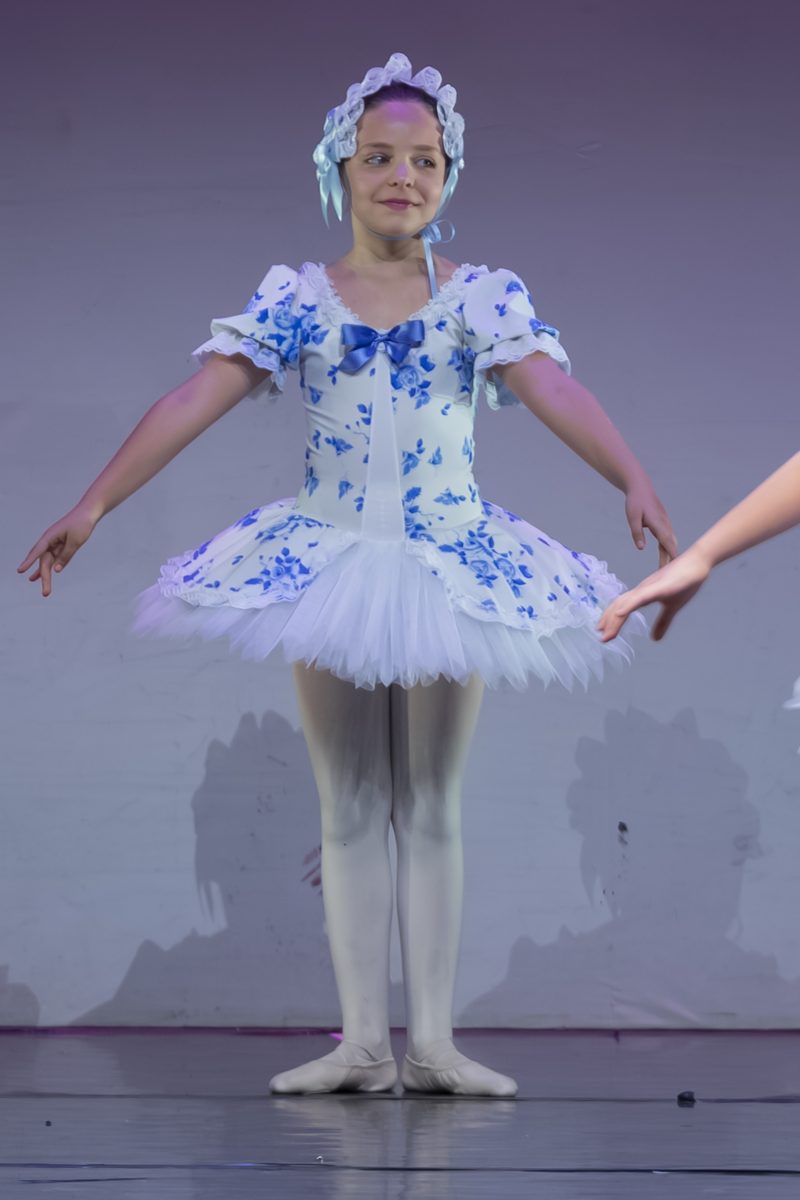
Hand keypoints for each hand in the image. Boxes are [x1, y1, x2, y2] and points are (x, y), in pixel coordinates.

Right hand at [17, 502, 98, 596]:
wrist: (88, 513)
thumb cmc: (81, 524)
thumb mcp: (75, 541)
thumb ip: (65, 556)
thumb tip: (56, 570)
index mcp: (50, 537)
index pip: (37, 552)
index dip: (28, 562)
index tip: (20, 571)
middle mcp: (49, 541)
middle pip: (44, 561)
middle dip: (43, 577)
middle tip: (46, 593)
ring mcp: (55, 544)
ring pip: (47, 561)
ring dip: (43, 574)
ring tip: (37, 586)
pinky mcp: (61, 546)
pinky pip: (54, 559)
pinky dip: (49, 567)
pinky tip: (42, 576)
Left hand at [596, 545, 711, 642]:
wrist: (698, 562)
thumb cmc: (685, 581)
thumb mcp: (672, 608)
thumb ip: (662, 623)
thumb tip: (654, 638)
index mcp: (644, 594)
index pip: (622, 606)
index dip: (611, 619)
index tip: (604, 634)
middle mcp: (642, 590)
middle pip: (620, 605)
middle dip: (608, 621)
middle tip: (600, 636)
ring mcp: (650, 587)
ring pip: (627, 602)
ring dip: (614, 617)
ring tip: (605, 631)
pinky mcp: (660, 587)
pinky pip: (641, 597)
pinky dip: (629, 605)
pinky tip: (620, 613)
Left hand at [624, 477, 677, 566]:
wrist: (640, 488)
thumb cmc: (635, 502)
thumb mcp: (632, 518)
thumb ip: (637, 533)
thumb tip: (642, 548)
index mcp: (658, 524)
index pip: (667, 542)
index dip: (672, 554)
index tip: (677, 568)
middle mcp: (665, 525)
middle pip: (671, 545)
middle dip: (672, 560)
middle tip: (671, 577)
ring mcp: (665, 524)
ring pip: (670, 542)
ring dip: (670, 555)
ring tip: (668, 571)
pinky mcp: (663, 524)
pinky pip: (667, 539)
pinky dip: (668, 549)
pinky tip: (667, 558)